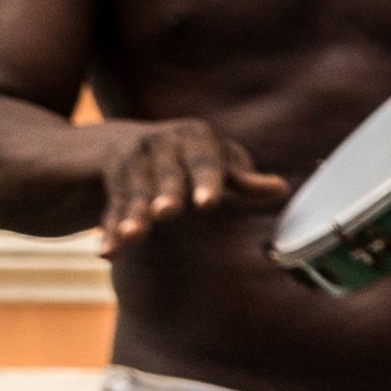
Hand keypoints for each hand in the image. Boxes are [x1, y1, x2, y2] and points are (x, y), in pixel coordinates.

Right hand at [100, 118, 284, 247]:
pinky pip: (111, 207)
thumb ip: (244, 181)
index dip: (207, 182)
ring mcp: (131, 160)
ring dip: (133, 216)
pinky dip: (109, 231)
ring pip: (134, 193)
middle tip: (166, 214)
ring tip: (132, 237)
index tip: (208, 204)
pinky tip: (108, 253)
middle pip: (167, 176)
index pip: (205, 162)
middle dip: (166, 195)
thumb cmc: (196, 160)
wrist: (134, 143)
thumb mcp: (219, 164)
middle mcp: (161, 143)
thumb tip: (282, 189)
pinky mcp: (112, 181)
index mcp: (196, 137)